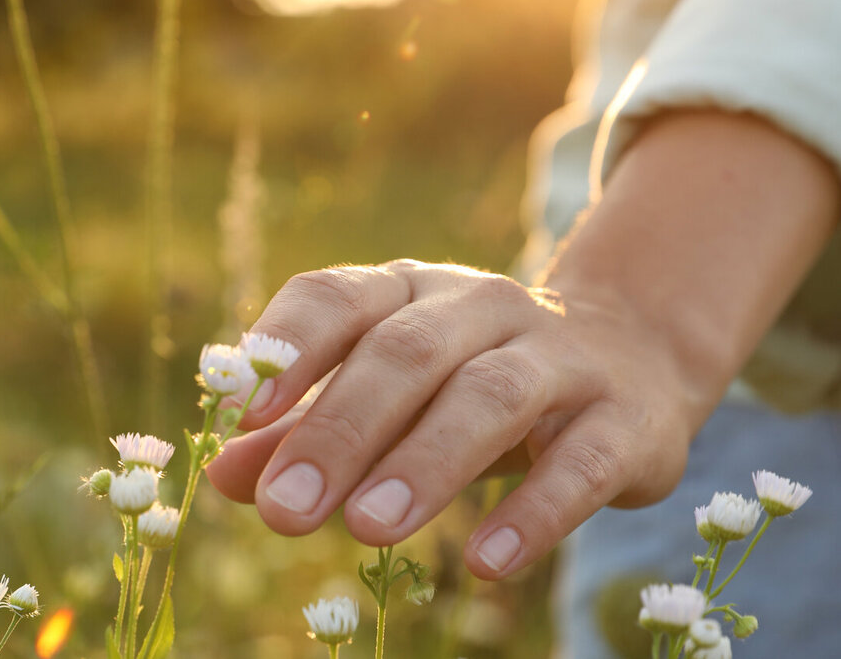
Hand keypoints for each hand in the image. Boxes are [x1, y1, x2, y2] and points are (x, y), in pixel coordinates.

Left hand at [206, 259, 702, 578]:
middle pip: (405, 353)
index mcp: (411, 292)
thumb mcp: (391, 395)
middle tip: (285, 510)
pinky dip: (533, 512)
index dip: (288, 346)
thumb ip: (308, 429)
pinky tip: (486, 563)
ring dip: (425, 462)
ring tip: (367, 528)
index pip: (338, 296)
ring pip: (490, 395)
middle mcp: (482, 305)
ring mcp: (560, 354)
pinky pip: (580, 462)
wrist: (630, 358)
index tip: (241, 413)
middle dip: (340, 429)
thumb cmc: (474, 382)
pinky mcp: (625, 417)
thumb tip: (223, 476)